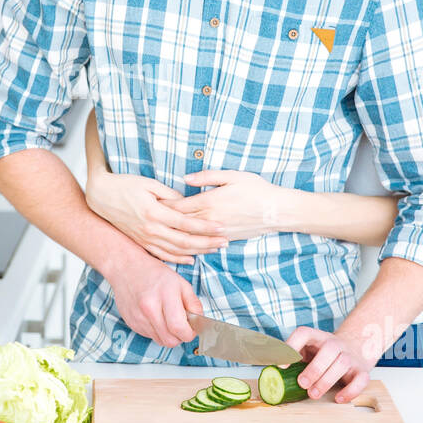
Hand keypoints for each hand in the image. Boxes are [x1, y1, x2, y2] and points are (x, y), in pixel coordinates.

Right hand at [86, 168, 227, 263]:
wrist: (101, 196)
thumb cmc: (126, 185)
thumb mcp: (150, 184)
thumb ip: (171, 196)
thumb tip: (189, 204)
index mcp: (155, 212)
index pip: (187, 223)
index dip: (206, 227)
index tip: (222, 227)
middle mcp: (151, 229)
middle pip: (185, 241)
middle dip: (207, 242)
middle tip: (225, 242)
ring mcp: (145, 238)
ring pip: (176, 251)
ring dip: (197, 252)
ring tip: (214, 250)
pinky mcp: (141, 242)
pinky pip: (163, 255)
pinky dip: (178, 259)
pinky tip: (191, 259)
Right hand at [102, 252, 203, 348]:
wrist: (125, 268)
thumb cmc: (154, 273)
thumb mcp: (180, 282)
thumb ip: (193, 303)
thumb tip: (199, 323)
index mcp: (164, 295)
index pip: (179, 328)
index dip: (190, 333)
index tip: (193, 328)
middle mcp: (149, 309)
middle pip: (170, 340)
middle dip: (180, 336)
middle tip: (182, 324)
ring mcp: (138, 318)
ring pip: (161, 341)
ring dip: (169, 334)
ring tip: (168, 318)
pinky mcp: (131, 323)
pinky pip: (150, 336)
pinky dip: (157, 331)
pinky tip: (156, 316)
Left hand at [160, 169, 284, 240]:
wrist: (276, 211)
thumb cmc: (256, 189)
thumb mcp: (232, 176)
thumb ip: (207, 176)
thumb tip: (186, 179)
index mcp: (209, 202)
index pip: (178, 206)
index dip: (162, 205)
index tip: (149, 203)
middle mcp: (210, 220)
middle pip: (179, 223)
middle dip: (163, 221)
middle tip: (147, 219)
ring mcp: (216, 232)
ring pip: (189, 237)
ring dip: (173, 236)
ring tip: (159, 233)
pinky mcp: (224, 240)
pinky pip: (201, 245)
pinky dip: (189, 246)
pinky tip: (180, 246)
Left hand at [284, 326, 376, 401]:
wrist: (355, 349)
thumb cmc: (323, 354)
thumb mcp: (308, 350)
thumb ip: (293, 357)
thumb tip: (270, 370)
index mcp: (317, 337)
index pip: (304, 333)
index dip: (291, 346)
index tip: (283, 365)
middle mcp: (335, 344)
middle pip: (328, 350)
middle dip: (314, 369)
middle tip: (302, 383)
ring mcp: (350, 356)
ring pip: (342, 363)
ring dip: (326, 380)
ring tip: (313, 394)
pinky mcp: (362, 370)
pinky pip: (360, 379)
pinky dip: (350, 391)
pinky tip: (338, 398)